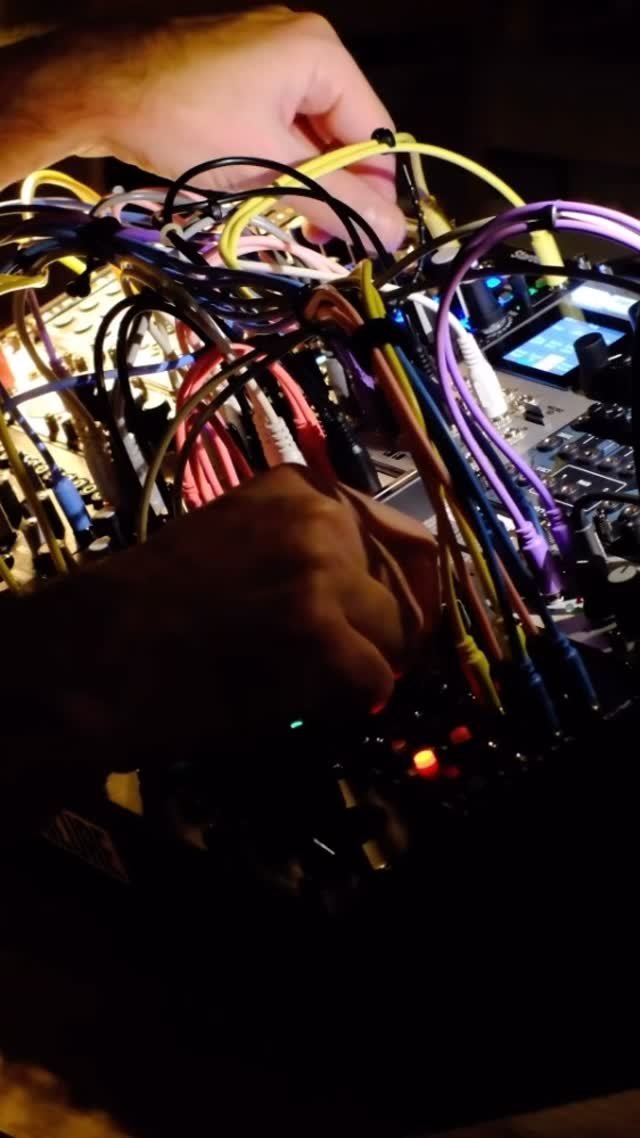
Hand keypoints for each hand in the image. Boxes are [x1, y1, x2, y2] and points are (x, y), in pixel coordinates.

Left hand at [6, 8, 404, 247]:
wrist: (94, 89)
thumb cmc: (186, 122)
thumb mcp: (269, 169)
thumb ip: (337, 202)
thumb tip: (394, 235)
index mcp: (320, 52)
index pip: (374, 131)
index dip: (375, 190)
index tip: (369, 238)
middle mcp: (298, 42)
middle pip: (341, 131)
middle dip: (333, 185)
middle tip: (325, 236)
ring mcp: (261, 52)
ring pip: (304, 131)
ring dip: (300, 177)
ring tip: (285, 216)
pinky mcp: (230, 69)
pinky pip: (272, 121)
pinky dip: (272, 159)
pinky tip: (257, 189)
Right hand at [15, 466, 437, 768]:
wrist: (92, 651)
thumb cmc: (149, 602)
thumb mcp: (236, 542)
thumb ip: (304, 550)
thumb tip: (369, 591)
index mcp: (300, 490)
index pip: (402, 537)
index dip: (401, 588)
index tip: (385, 619)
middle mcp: (321, 519)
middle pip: (409, 587)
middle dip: (384, 631)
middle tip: (347, 662)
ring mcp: (323, 574)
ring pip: (395, 636)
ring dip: (362, 666)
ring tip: (308, 682)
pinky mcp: (319, 637)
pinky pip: (373, 682)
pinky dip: (345, 703)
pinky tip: (298, 703)